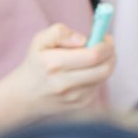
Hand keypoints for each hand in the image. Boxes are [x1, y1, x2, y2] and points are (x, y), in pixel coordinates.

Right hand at [0, 23, 116, 132]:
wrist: (26, 95)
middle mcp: (64, 83)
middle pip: (105, 68)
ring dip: (104, 64)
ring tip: (92, 57)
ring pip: (104, 76)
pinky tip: (85, 72)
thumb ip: (60, 32)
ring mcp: (74, 97)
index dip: (106, 45)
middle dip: (111, 54)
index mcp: (54, 64)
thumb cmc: (37, 62)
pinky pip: (99, 85)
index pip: (94, 55)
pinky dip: (97, 75)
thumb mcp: (40, 41)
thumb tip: (83, 39)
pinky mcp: (81, 104)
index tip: (105, 38)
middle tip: (106, 45)